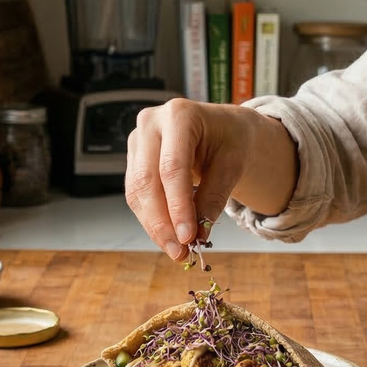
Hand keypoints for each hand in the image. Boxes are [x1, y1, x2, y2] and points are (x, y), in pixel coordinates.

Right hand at [124, 98, 271, 262]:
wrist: (223, 128)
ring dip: (154, 226)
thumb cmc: (230, 139)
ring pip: (137, 191)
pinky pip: (137, 195)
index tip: (187, 237)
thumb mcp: (233, 165)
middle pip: (147, 180)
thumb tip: (198, 235)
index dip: (177, 206)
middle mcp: (151, 123)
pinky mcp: (134, 159)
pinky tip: (168, 237)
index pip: (172, 167)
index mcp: (179, 115)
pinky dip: (152, 219)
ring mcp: (138, 140)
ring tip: (176, 250)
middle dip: (162, 222)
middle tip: (180, 251)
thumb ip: (213, 198)